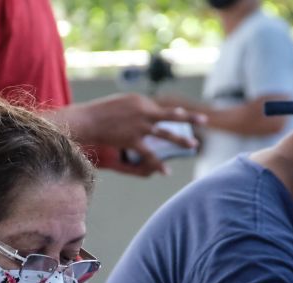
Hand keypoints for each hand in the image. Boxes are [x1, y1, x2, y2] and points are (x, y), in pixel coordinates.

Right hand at [70, 93, 204, 175]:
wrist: (87, 120)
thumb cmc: (98, 112)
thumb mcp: (119, 103)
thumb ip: (135, 108)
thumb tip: (147, 113)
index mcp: (141, 100)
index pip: (158, 109)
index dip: (167, 115)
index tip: (180, 115)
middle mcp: (144, 111)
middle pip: (171, 115)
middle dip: (189, 118)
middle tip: (205, 121)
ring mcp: (140, 126)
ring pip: (166, 134)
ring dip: (181, 140)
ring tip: (194, 145)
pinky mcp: (133, 139)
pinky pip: (149, 154)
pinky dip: (158, 163)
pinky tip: (166, 171)